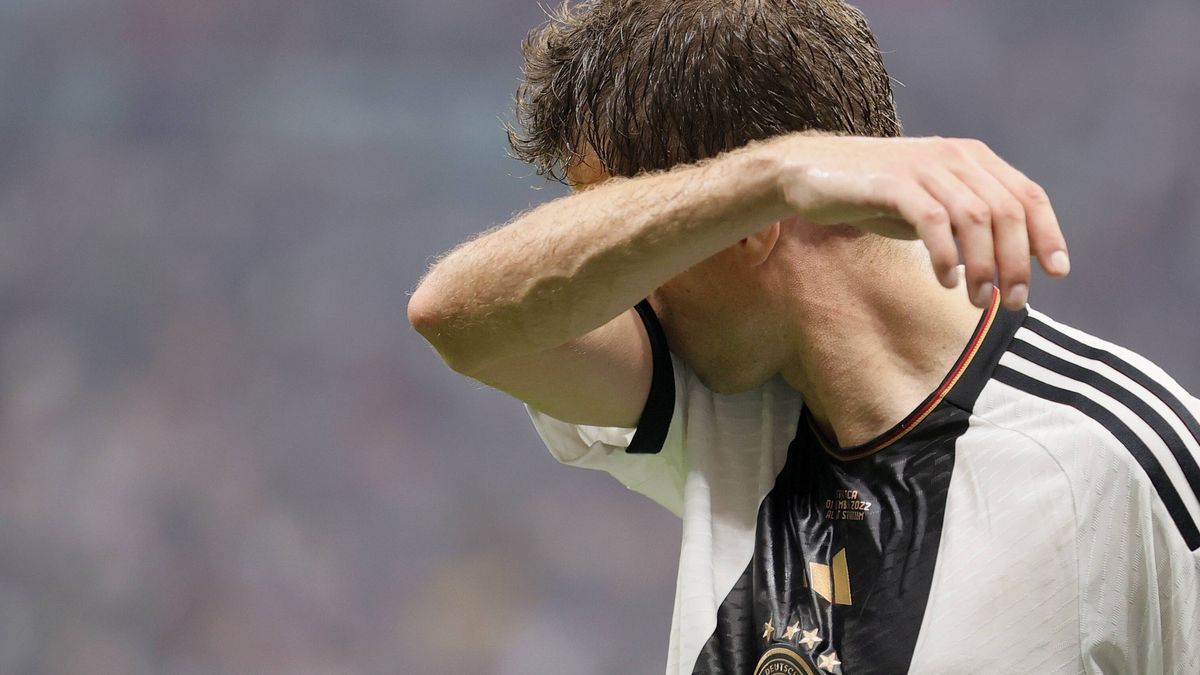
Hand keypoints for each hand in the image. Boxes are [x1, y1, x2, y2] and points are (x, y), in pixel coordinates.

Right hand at [768, 135, 1069, 309]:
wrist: (814, 174)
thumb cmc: (877, 195)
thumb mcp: (934, 204)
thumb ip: (971, 222)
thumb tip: (1015, 262)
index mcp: (973, 158)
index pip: (1028, 195)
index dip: (1048, 235)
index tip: (1057, 273)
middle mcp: (954, 157)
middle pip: (1007, 211)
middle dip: (1016, 263)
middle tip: (1011, 302)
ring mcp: (923, 167)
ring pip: (975, 218)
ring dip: (983, 266)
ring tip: (978, 300)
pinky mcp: (891, 184)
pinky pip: (932, 221)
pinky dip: (945, 255)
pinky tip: (944, 280)